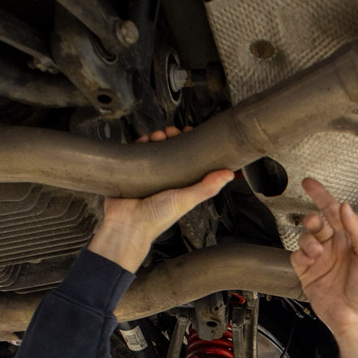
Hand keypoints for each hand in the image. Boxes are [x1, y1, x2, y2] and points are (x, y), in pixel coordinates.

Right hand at [88, 127, 233, 271]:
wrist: (128, 224)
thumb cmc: (157, 218)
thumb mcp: (187, 200)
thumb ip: (206, 188)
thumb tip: (228, 175)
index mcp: (180, 184)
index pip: (188, 159)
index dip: (189, 144)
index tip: (189, 133)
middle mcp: (164, 178)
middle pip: (169, 150)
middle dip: (171, 137)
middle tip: (171, 133)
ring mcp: (147, 174)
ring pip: (153, 149)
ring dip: (156, 138)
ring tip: (157, 136)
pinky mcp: (131, 172)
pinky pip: (135, 153)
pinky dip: (139, 144)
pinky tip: (143, 141)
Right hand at [291, 177, 357, 357]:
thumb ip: (357, 229)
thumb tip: (345, 207)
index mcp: (351, 240)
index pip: (334, 211)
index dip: (321, 195)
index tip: (309, 183)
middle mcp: (335, 249)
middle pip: (317, 223)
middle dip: (313, 219)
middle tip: (316, 224)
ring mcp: (320, 262)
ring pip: (305, 238)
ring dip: (308, 240)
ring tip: (317, 252)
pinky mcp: (308, 276)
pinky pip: (297, 257)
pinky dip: (300, 255)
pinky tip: (309, 260)